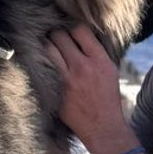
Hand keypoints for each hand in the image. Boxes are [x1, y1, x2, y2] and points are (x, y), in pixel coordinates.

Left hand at [44, 25, 137, 153]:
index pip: (80, 29)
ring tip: (47, 47)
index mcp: (99, 60)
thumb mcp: (111, 70)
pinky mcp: (55, 90)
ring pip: (47, 48)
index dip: (72, 27)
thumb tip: (82, 34)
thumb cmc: (107, 98)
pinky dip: (41, 61)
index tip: (70, 30)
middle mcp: (82, 66)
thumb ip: (98, 52)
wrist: (102, 126)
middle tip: (55, 38)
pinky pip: (42, 67)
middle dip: (56, 34)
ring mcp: (66, 79)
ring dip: (46, 45)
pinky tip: (41, 61)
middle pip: (59, 35)